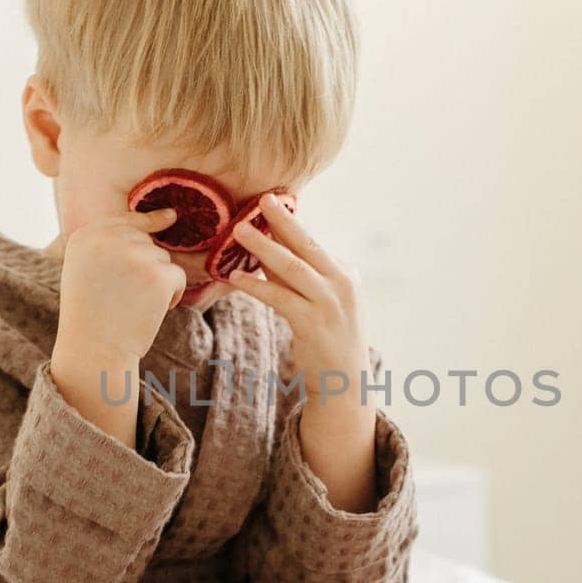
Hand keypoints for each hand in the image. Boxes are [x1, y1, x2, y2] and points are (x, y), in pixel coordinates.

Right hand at [55, 206, 186, 365]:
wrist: (95, 351)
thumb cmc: (92, 316)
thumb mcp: (86, 269)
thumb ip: (112, 243)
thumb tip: (168, 215)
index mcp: (85, 236)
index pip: (126, 219)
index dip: (148, 222)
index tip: (169, 217)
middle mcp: (107, 239)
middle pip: (147, 242)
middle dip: (146, 266)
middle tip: (125, 296)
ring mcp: (133, 255)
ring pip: (163, 260)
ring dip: (157, 282)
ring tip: (133, 305)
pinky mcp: (157, 274)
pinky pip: (177, 276)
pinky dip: (173, 294)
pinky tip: (152, 311)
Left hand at [227, 194, 372, 406]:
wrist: (345, 382)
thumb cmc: (329, 338)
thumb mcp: (320, 301)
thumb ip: (297, 277)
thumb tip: (265, 252)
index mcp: (345, 274)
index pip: (312, 243)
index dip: (288, 222)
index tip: (270, 201)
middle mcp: (342, 284)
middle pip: (307, 245)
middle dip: (282, 221)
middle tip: (262, 200)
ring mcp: (329, 303)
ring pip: (292, 267)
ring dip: (264, 247)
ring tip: (240, 231)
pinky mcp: (312, 324)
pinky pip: (279, 298)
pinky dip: (256, 285)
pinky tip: (236, 277)